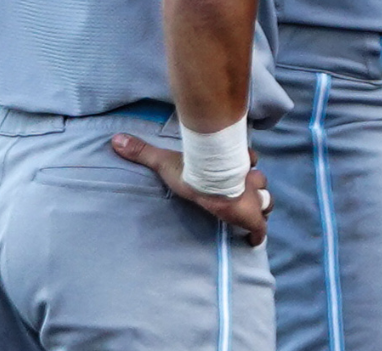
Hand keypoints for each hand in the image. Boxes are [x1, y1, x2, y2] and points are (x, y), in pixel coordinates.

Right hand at [111, 133, 271, 244]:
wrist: (210, 181)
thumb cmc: (192, 171)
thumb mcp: (166, 161)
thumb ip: (143, 151)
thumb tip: (116, 140)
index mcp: (231, 166)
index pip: (248, 160)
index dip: (247, 165)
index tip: (240, 173)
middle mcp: (246, 179)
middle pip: (260, 182)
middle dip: (256, 188)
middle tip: (246, 195)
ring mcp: (252, 197)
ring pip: (265, 200)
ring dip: (260, 205)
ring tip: (252, 212)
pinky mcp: (251, 216)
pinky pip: (259, 228)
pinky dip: (257, 234)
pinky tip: (253, 240)